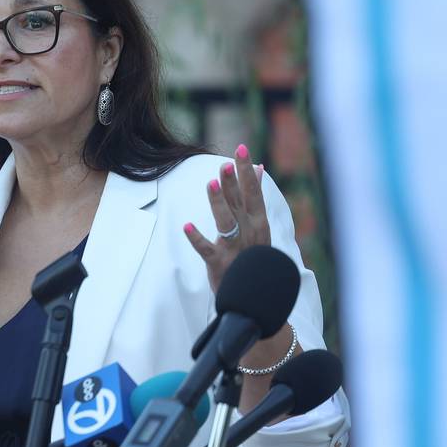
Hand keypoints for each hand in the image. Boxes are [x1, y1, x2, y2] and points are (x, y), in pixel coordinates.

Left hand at [182, 144, 268, 294]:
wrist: (254, 296)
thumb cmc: (252, 254)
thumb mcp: (258, 224)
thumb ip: (254, 196)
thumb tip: (259, 168)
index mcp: (258, 221)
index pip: (253, 191)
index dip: (246, 170)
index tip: (240, 149)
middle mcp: (249, 232)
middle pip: (239, 203)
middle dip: (233, 183)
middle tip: (225, 163)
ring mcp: (234, 248)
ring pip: (226, 222)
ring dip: (218, 203)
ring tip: (211, 184)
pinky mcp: (219, 263)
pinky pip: (207, 250)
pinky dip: (197, 239)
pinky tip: (187, 227)